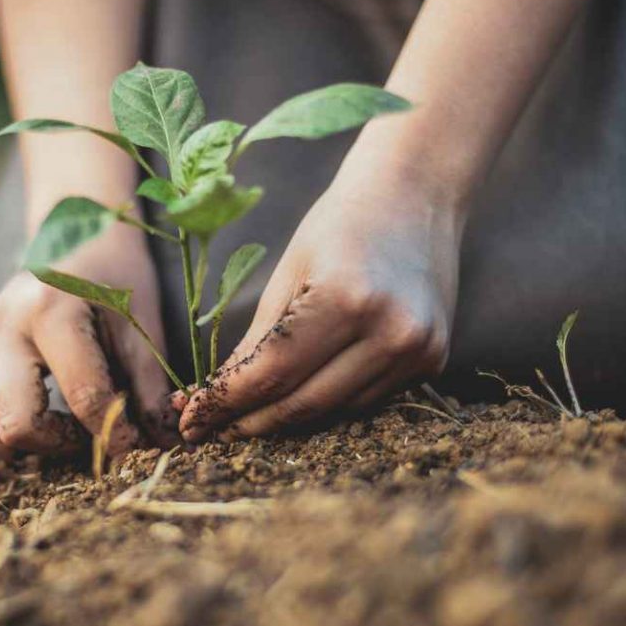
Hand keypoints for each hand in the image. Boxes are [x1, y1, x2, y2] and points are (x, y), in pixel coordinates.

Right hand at [0, 226, 174, 458]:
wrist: (79, 232)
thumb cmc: (115, 279)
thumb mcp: (142, 325)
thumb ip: (148, 386)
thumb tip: (163, 444)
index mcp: (52, 313)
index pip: (83, 399)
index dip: (115, 435)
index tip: (134, 448)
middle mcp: (2, 324)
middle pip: (12, 420)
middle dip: (55, 444)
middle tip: (83, 436)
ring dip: (1, 441)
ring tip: (42, 434)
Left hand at [176, 167, 464, 442]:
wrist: (416, 194)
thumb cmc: (340, 226)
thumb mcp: (287, 275)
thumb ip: (256, 343)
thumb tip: (215, 400)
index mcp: (345, 299)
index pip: (272, 374)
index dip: (225, 405)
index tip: (190, 423)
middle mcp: (390, 331)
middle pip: (304, 405)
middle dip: (250, 423)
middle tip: (209, 430)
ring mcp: (419, 350)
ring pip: (335, 411)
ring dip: (288, 419)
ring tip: (248, 417)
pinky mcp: (434, 359)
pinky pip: (367, 400)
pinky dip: (330, 402)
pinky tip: (302, 394)